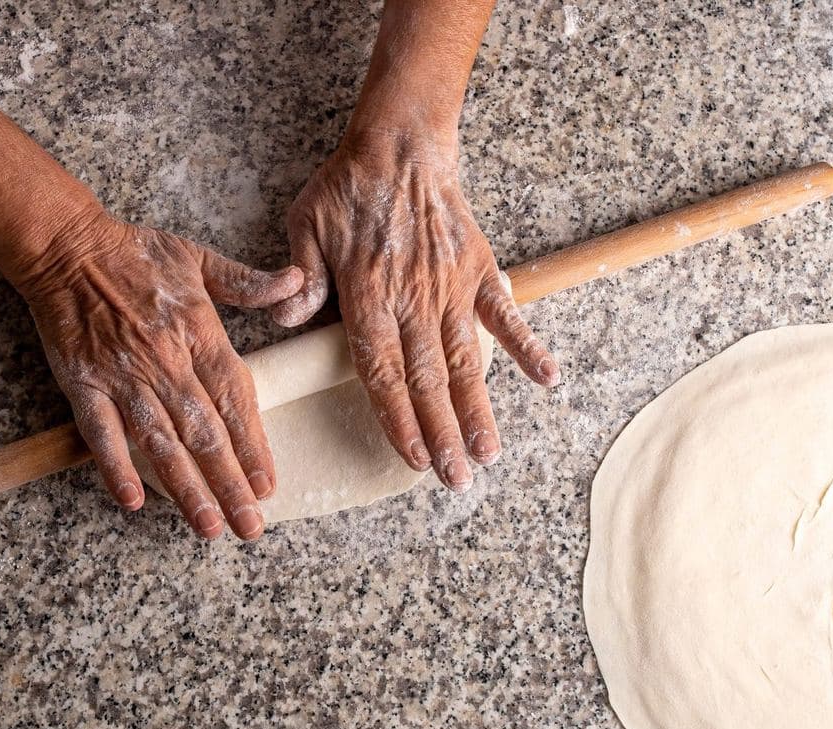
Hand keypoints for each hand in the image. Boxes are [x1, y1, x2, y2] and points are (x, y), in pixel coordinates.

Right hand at [23, 212, 302, 539]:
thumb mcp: (199, 258)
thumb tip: (298, 282)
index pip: (234, 398)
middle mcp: (165, 361)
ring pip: (161, 442)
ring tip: (208, 526)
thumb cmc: (136, 253)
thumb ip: (249, 282)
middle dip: (229, 483)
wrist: (67, 247)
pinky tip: (133, 501)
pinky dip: (115, 466)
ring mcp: (123, 376)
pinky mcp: (84, 384)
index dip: (252, 444)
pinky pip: (101, 433)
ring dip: (185, 488)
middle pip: (204, 432)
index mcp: (198, 332)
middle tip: (250, 526)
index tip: (267, 483)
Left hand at [273, 130, 559, 491]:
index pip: (382, 371)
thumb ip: (301, 279)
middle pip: (427, 380)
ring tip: (490, 453)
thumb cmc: (346, 189)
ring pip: (465, 359)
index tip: (413, 458)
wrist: (400, 143)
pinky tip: (547, 379)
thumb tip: (286, 323)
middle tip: (457, 480)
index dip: (398, 418)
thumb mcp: (305, 227)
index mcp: (367, 295)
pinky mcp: (477, 268)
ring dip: (478, 409)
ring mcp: (449, 286)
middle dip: (442, 434)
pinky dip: (526, 344)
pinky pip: (505, 312)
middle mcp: (412, 299)